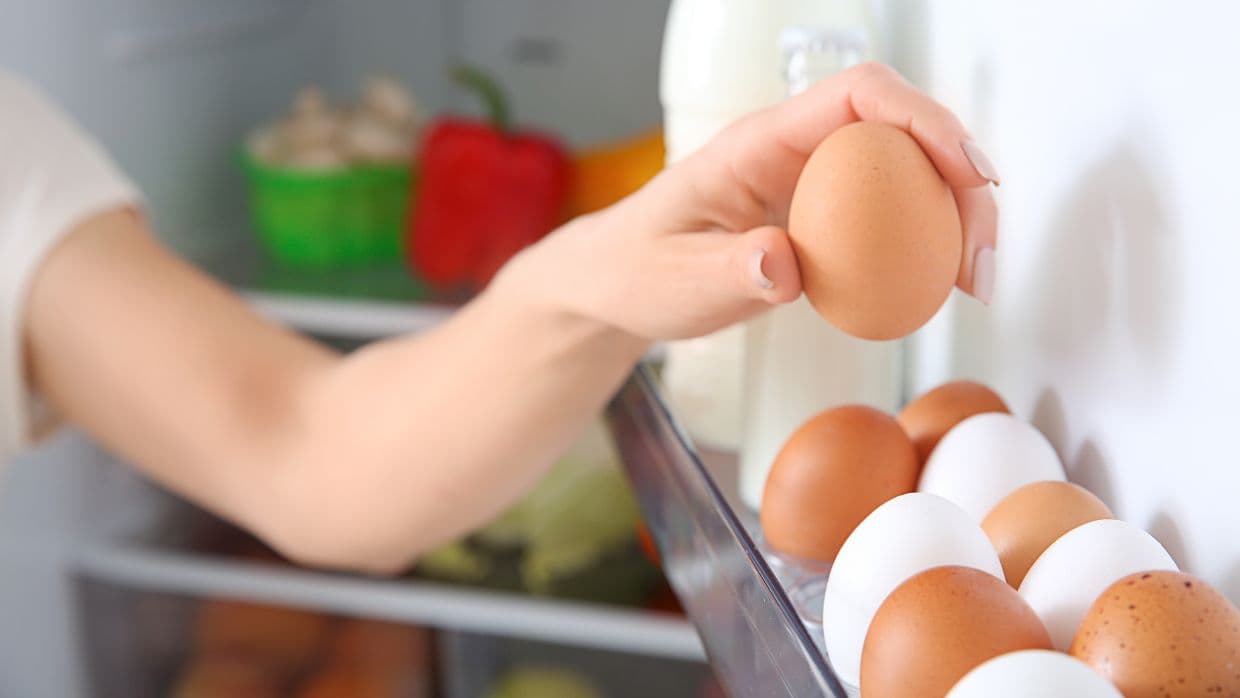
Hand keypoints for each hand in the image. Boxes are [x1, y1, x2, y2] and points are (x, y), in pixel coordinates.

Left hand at [506, 62, 998, 341]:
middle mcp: (796, 153)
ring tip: (973, 281)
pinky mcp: (822, 223)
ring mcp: (813, 187)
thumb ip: (726, 271)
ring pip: (907, 177)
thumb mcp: (671, 280)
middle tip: (981, 256)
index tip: (966, 171)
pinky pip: (890, 220)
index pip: (857, 95)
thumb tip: (785, 263)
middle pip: (903, 133)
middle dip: (961, 178)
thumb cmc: (637, 270)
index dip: (923, 119)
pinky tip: (939, 289)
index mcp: (759, 142)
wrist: (619, 285)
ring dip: (953, 218)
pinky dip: (925, 248)